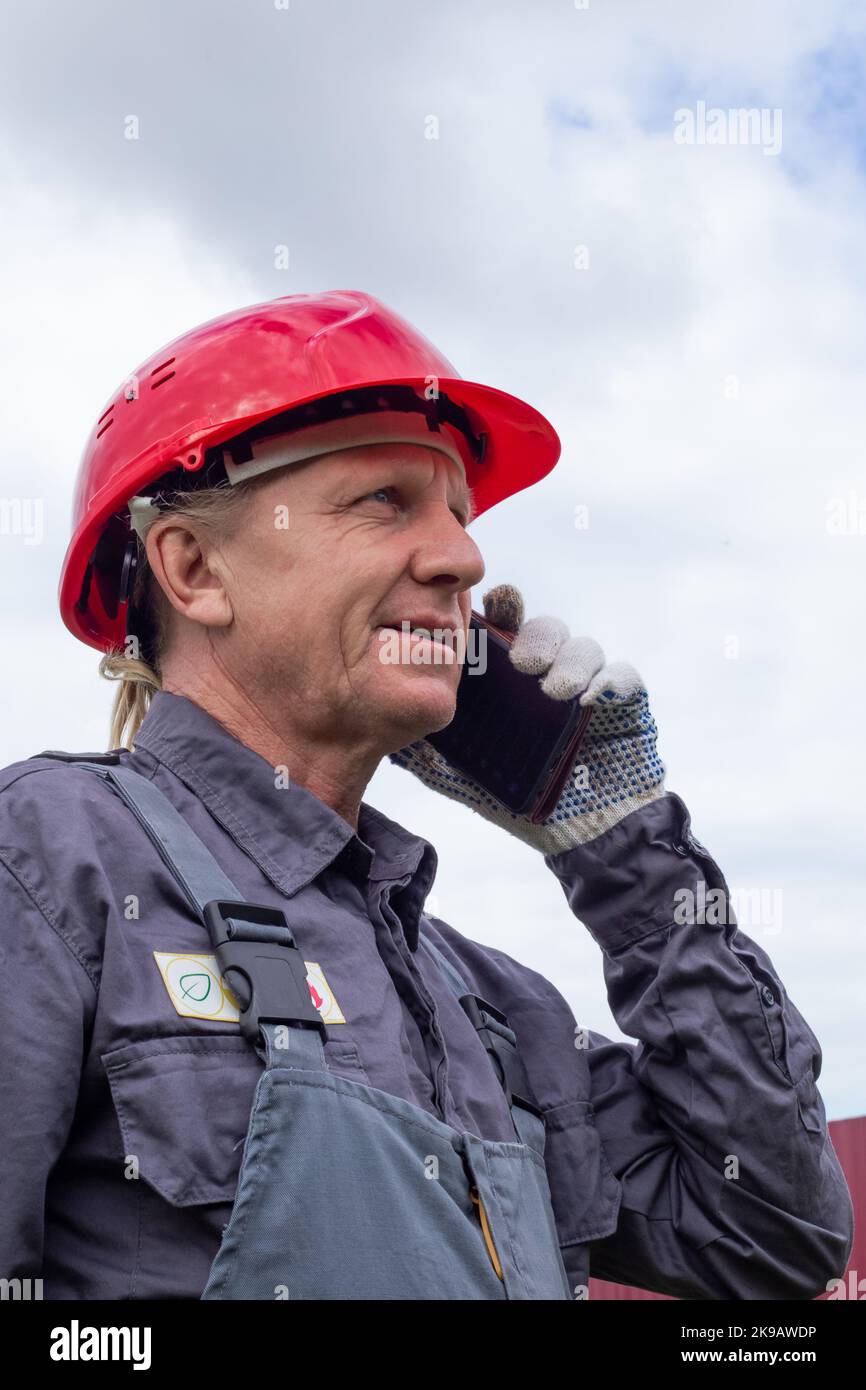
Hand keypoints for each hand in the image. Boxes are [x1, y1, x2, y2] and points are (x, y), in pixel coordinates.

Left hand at [388, 584, 665, 854]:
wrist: (581, 833)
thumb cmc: (518, 798)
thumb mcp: (463, 775)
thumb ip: (425, 753)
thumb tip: (379, 735)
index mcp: (510, 680)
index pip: (503, 630)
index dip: (498, 612)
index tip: (486, 610)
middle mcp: (549, 673)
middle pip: (543, 629)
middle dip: (533, 634)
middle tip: (520, 660)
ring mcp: (589, 685)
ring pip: (582, 647)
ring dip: (568, 660)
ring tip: (553, 690)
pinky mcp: (625, 703)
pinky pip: (622, 677)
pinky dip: (609, 682)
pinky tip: (591, 700)